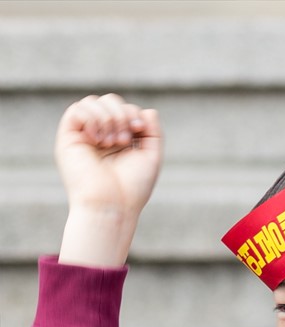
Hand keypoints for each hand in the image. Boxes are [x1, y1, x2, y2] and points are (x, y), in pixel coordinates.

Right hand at [55, 94, 162, 266]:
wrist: (113, 206)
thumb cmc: (131, 189)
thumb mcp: (150, 157)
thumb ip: (153, 132)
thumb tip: (148, 110)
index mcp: (117, 140)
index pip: (124, 109)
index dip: (133, 112)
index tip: (140, 129)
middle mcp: (99, 136)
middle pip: (108, 101)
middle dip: (121, 113)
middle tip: (124, 139)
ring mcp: (83, 137)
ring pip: (92, 102)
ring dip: (108, 117)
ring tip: (112, 142)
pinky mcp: (68, 139)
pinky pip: (76, 110)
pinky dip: (92, 118)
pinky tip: (98, 139)